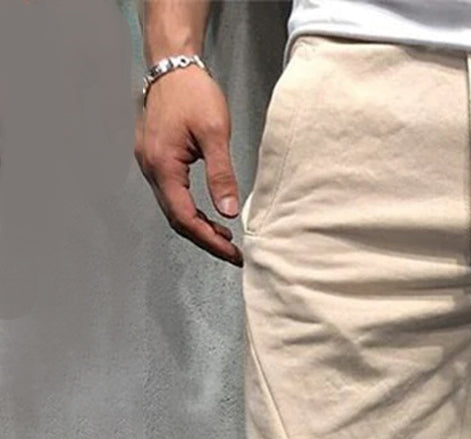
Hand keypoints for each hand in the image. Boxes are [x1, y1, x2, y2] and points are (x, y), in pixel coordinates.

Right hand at [134, 66, 242, 265]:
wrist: (173, 66)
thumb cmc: (193, 93)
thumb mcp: (215, 133)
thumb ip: (222, 174)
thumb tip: (229, 211)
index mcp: (163, 165)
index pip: (185, 218)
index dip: (210, 240)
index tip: (233, 253)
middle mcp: (151, 168)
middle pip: (177, 219)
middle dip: (205, 239)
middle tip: (233, 253)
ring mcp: (151, 164)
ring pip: (173, 210)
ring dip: (199, 227)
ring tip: (226, 238)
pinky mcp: (156, 160)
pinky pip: (172, 196)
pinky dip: (192, 211)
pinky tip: (211, 216)